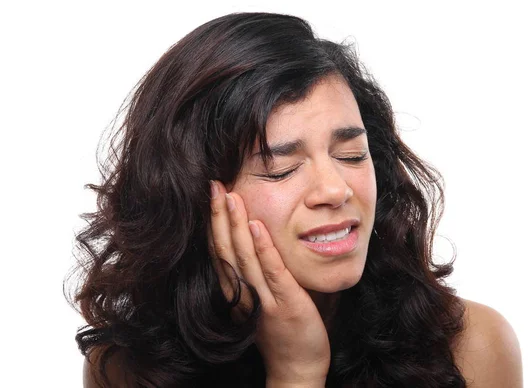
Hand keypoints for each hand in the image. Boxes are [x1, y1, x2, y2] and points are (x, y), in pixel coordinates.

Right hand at [208, 180, 330, 383]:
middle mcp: (243, 293)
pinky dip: (262, 248)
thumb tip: (263, 238)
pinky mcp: (283, 303)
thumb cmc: (285, 329)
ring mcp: (262, 299)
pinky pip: (270, 273)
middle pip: (224, 249)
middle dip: (217, 215)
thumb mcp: (266, 297)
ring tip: (228, 196)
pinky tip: (257, 226)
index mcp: (238, 290)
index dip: (213, 222)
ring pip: (242, 257)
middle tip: (212, 184)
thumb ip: (260, 271)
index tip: (211, 194)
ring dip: (235, 225)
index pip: (220, 251)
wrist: (298, 368)